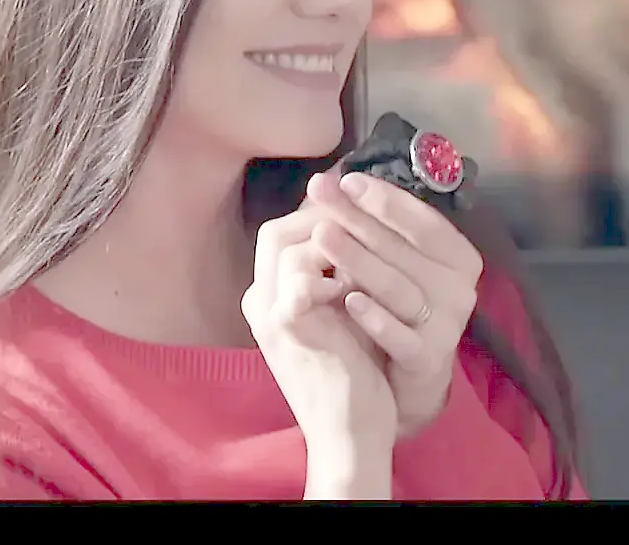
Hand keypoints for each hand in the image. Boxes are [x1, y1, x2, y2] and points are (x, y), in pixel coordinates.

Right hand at [242, 193, 398, 462]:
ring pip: (289, 248)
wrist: (348, 427)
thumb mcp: (344, 307)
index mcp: (270, 295)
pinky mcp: (290, 331)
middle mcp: (261, 301)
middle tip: (361, 211)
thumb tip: (362, 225)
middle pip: (276, 231)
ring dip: (332, 239)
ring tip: (367, 242)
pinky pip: (303, 281)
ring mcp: (270, 315)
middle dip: (323, 215)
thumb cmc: (354, 367)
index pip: (280, 231)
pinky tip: (358, 283)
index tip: (354, 200)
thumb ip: (342, 270)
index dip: (318, 212)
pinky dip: (333, 274)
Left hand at [306, 171, 485, 439]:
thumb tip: (338, 181)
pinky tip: (348, 301)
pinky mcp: (429, 358)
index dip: (386, 200)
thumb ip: (381, 228)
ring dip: (360, 260)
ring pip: (399, 287)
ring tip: (321, 236)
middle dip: (359, 220)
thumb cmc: (400, 307)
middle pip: (405, 250)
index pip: (423, 221)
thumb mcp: (399, 263)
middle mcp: (460, 287)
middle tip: (321, 198)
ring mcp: (448, 325)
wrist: (409, 378)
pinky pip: (401, 335)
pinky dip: (376, 317)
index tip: (345, 181)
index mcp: (458, 256)